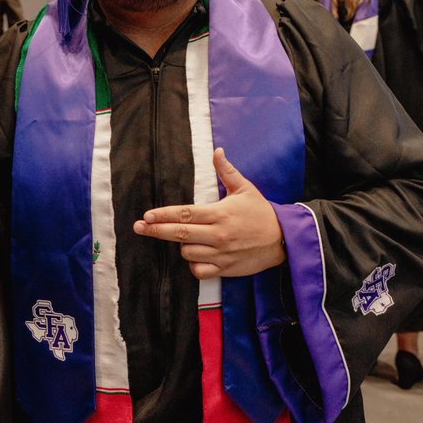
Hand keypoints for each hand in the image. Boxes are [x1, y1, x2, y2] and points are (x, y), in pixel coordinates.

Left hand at [133, 148, 285, 279]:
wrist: (285, 240)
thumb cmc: (262, 212)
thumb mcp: (245, 188)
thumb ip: (227, 171)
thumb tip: (217, 151)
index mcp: (219, 214)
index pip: (184, 214)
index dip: (163, 215)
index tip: (147, 216)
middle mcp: (218, 235)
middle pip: (179, 234)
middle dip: (155, 231)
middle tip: (138, 227)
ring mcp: (221, 253)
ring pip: (188, 253)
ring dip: (181, 246)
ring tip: (183, 238)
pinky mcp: (226, 269)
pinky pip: (200, 271)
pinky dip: (194, 265)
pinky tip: (195, 256)